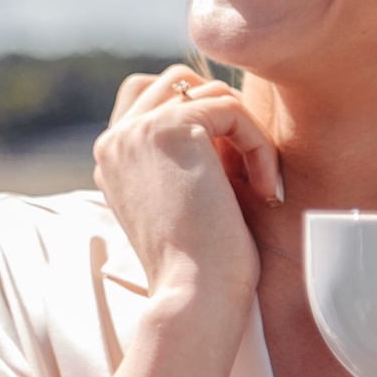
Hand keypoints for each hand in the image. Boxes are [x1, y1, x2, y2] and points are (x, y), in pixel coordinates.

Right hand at [92, 66, 280, 307]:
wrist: (194, 295)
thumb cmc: (200, 264)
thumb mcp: (179, 199)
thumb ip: (179, 157)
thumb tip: (220, 114)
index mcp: (111, 158)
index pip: (150, 97)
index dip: (199, 117)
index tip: (227, 171)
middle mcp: (116, 140)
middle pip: (176, 80)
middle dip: (221, 112)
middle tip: (244, 166)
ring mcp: (138, 130)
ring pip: (210, 92)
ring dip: (247, 133)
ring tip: (258, 182)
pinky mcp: (172, 128)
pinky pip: (233, 109)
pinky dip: (260, 145)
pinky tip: (264, 188)